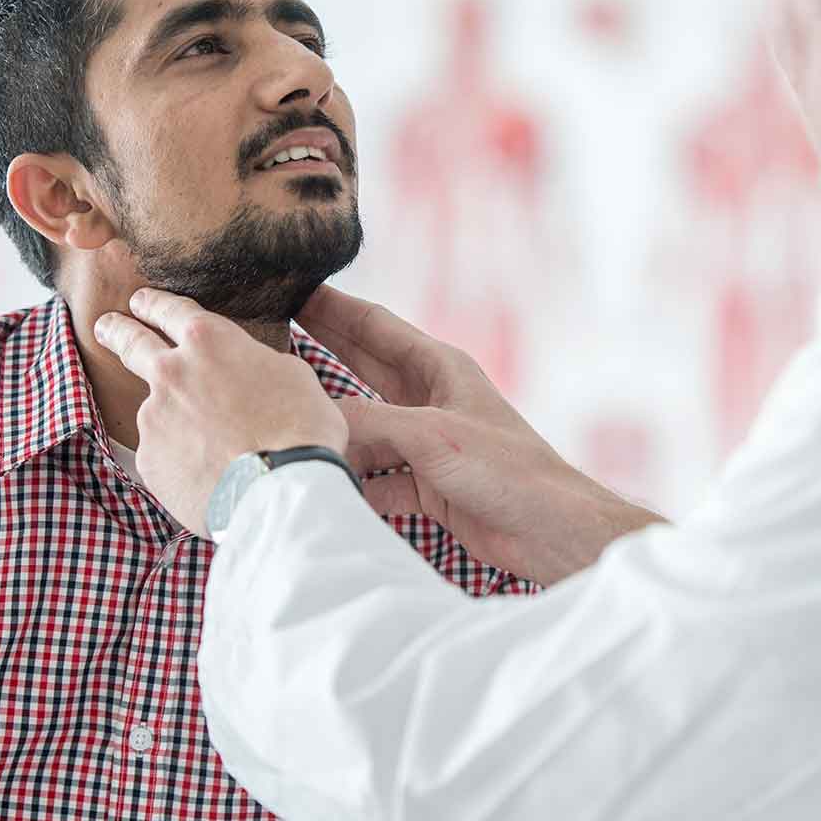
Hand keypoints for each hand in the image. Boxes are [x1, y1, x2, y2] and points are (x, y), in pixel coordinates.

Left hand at [95, 289, 347, 536]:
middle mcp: (171, 373)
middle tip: (106, 326)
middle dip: (116, 330)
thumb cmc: (299, 430)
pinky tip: (205, 472)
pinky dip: (178, 458)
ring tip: (209, 444)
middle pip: (131, 342)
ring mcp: (153, 418)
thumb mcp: (292, 375)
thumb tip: (246, 372)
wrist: (279, 491)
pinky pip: (162, 453)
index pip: (170, 310)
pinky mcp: (149, 460)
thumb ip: (254, 364)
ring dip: (172, 418)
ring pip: (156, 409)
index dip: (154, 303)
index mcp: (208, 343)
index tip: (141, 302)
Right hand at [297, 285, 660, 583]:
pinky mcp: (427, 487)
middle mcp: (431, 401)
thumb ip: (369, 424)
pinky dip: (351, 483)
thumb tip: (309, 422)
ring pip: (364, 429)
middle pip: (364, 369)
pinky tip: (320, 483)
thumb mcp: (433, 437)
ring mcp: (427, 445)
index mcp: (440, 370)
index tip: (292, 288)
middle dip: (319, 352)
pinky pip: (375, 479)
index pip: (377, 327)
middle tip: (269, 336)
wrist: (551, 532)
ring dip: (330, 426)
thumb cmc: (509, 472)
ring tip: (279, 415)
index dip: (334, 308)